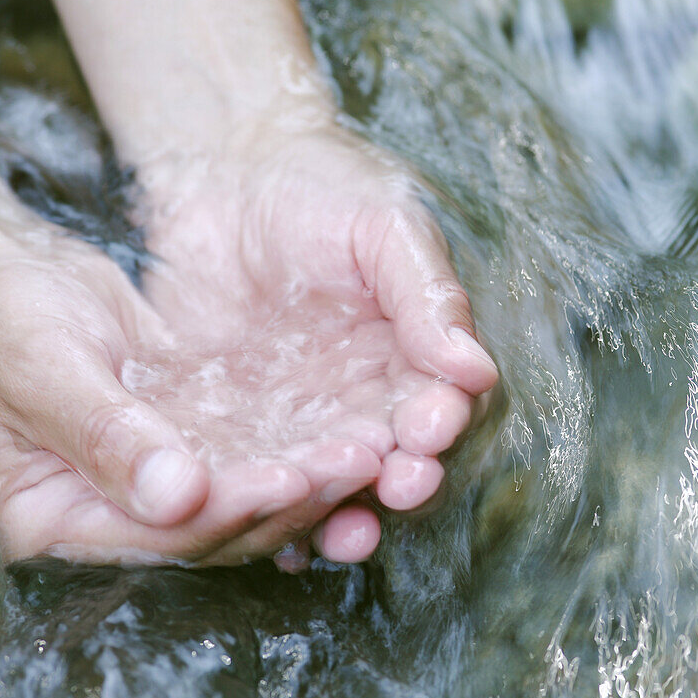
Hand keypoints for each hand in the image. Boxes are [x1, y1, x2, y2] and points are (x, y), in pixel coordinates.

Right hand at [0, 230, 361, 564]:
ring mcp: (151, 491)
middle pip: (213, 531)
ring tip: (368, 449)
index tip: (291, 478)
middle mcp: (108, 520)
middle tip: (356, 462)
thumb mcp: (42, 369)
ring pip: (242, 500)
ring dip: (306, 480)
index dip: (230, 511)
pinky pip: (247, 459)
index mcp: (54, 523)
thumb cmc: (2, 321)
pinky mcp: (186, 451)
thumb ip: (105, 436)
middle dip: (289, 499)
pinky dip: (294, 448)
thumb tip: (177, 498)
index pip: (160, 537)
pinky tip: (344, 429)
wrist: (5, 281)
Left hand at [135, 124, 498, 565]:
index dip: (437, 422)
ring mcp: (298, 416)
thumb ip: (427, 294)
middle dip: (399, 478)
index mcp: (409, 352)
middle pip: (390, 457)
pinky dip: (266, 510)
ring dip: (338, 511)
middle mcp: (361, 396)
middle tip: (396, 485)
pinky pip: (256, 475)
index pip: (437, 402)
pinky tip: (266, 528)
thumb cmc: (320, 183)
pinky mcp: (237, 425)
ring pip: (327, 481)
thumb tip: (476, 369)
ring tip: (338, 527)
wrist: (221, 170)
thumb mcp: (385, 225)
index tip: (429, 430)